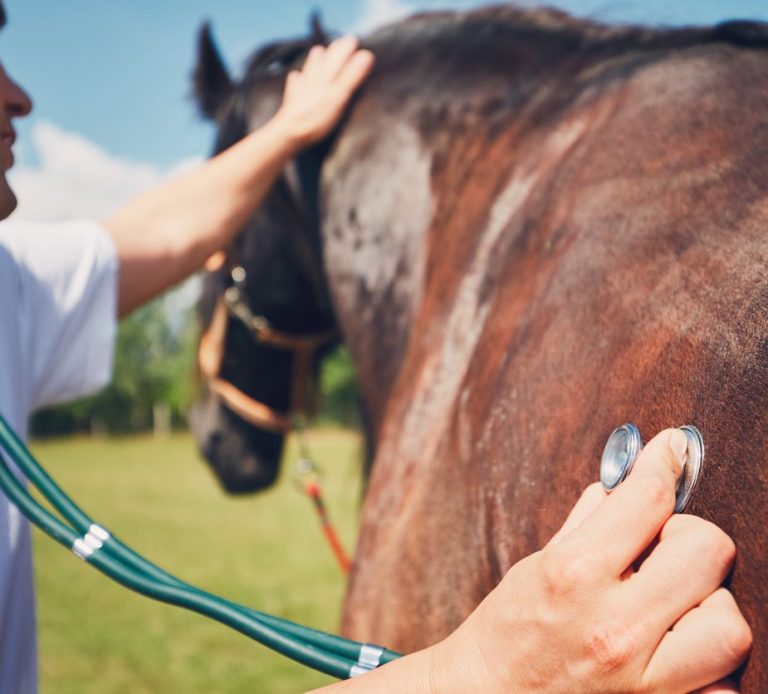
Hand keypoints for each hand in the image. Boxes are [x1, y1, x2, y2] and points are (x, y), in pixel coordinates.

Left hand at [273, 36, 373, 149]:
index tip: (355, 41)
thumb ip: (352, 76)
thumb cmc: (317, 117)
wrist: (290, 133)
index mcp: (326, 75)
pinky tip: (296, 77)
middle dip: (333, 51)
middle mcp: (313, 77)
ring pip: (308, 67)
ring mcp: (301, 87)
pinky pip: (294, 83)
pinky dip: (297, 78)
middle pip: (324, 59)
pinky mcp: (292, 99)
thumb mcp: (339, 96)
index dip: (347, 48)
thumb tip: (366, 55)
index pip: (339, 56)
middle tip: (340, 43)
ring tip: (318, 51)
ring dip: (315, 59)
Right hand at [428, 429, 751, 692]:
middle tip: (661, 549)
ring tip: (675, 606)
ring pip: (730, 624)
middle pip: (707, 549)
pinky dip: (709, 664)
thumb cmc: (508, 632)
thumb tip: (628, 479)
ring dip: (708, 605)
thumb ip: (589, 520)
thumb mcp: (538, 563)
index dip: (664, 461)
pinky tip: (676, 650)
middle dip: (687, 538)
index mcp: (574, 574)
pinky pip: (726, 685)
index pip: (647, 499)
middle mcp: (614, 627)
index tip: (672, 449)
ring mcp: (643, 681)